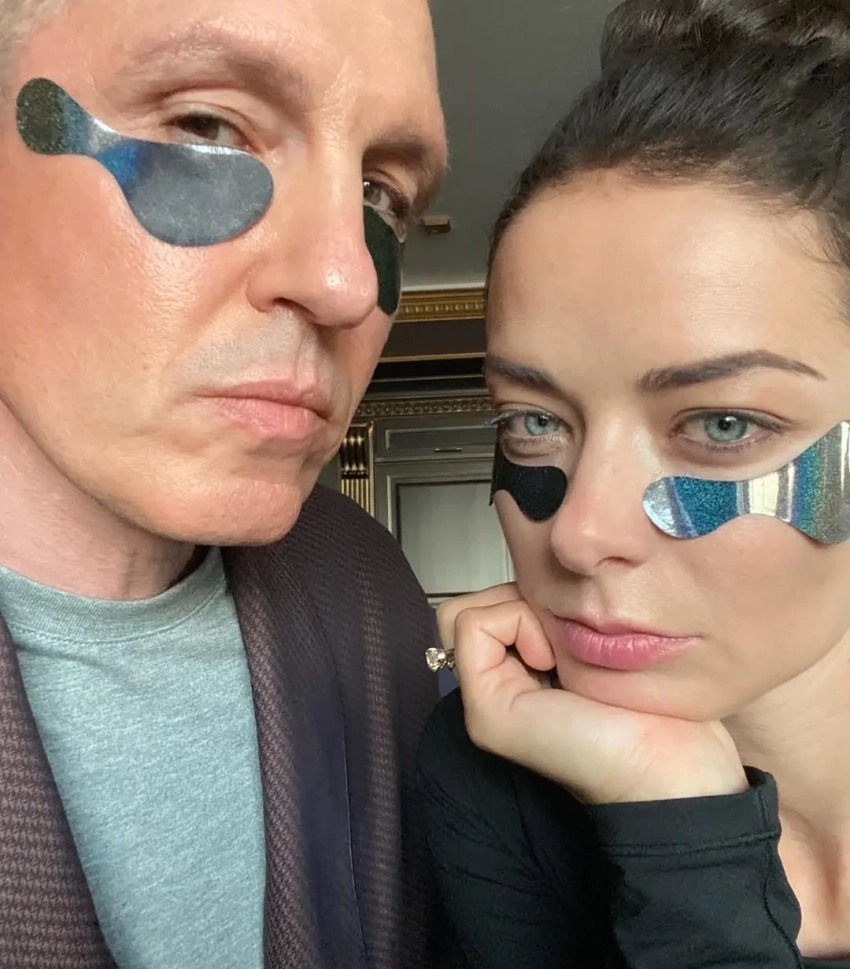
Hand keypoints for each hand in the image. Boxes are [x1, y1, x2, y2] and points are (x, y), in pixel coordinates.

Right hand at [437, 586, 748, 804]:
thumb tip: (535, 571)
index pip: (483, 607)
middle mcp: (490, 691)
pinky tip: (552, 658)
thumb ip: (550, 612)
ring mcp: (482, 705)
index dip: (522, 597)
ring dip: (517, 611)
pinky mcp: (487, 711)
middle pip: (470, 606)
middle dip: (517, 600)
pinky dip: (515, 623)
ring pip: (465, 613)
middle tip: (562, 639)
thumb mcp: (587, 637)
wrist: (669, 764)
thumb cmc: (647, 702)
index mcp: (515, 676)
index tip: (570, 625)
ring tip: (560, 651)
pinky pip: (473, 625)